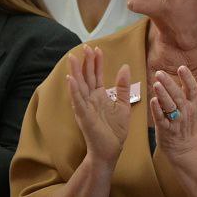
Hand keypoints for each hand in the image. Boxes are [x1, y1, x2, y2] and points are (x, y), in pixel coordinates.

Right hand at [65, 46, 131, 167]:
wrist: (110, 150)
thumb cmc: (115, 130)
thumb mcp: (123, 105)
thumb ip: (124, 87)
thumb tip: (124, 67)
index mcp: (99, 96)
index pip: (96, 75)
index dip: (96, 62)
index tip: (97, 48)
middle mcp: (90, 100)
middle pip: (86, 77)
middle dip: (85, 62)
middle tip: (85, 46)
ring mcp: (85, 107)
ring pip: (79, 86)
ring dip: (75, 72)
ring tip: (72, 57)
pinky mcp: (83, 116)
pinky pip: (78, 101)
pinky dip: (74, 90)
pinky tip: (72, 79)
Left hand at [150, 66, 196, 160]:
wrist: (186, 147)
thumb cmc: (192, 123)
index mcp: (194, 103)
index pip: (192, 89)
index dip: (187, 78)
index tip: (182, 68)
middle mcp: (186, 111)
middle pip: (178, 95)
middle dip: (169, 84)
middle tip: (160, 73)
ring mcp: (176, 120)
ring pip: (169, 106)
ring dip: (163, 95)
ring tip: (156, 84)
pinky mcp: (165, 129)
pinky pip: (161, 119)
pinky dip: (157, 110)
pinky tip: (153, 101)